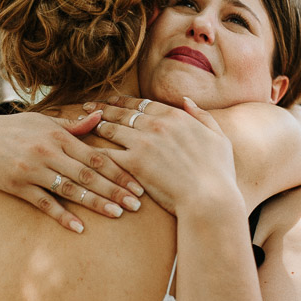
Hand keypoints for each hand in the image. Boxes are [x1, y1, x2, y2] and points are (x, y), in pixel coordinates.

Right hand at [0, 110, 143, 232]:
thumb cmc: (15, 130)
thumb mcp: (44, 121)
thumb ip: (74, 125)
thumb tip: (101, 117)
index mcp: (59, 135)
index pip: (97, 155)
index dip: (120, 171)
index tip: (139, 184)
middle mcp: (49, 151)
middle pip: (89, 174)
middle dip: (115, 189)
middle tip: (137, 204)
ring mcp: (33, 169)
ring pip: (70, 189)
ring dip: (95, 203)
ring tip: (117, 214)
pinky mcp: (18, 186)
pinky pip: (44, 203)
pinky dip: (62, 216)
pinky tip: (80, 227)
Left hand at [83, 96, 240, 215]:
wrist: (210, 199)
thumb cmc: (219, 173)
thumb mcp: (219, 138)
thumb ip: (202, 116)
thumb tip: (187, 101)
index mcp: (175, 117)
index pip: (142, 104)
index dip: (124, 102)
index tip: (111, 101)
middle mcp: (156, 124)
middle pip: (122, 113)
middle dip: (103, 108)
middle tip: (86, 107)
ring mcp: (143, 142)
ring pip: (111, 129)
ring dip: (95, 126)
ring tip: (81, 126)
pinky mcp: (133, 163)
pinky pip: (107, 153)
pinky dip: (93, 151)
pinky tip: (81, 151)